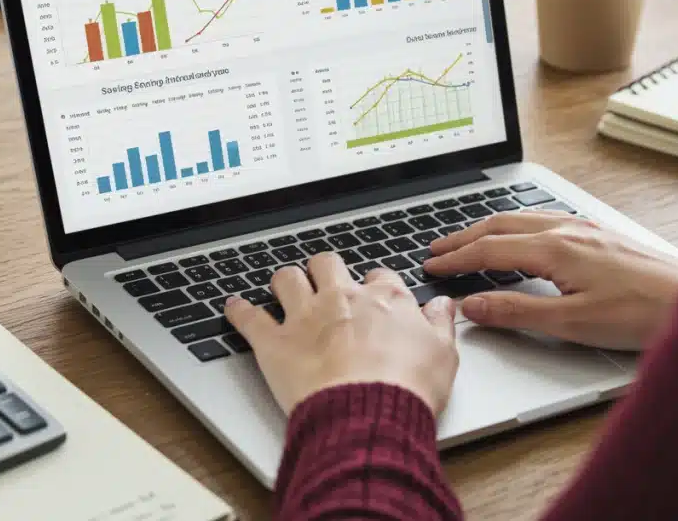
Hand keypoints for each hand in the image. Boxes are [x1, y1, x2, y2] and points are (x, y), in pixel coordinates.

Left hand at [223, 253, 458, 416]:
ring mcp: (305, 317)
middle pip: (328, 264)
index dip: (374, 286)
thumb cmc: (407, 388)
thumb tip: (443, 306)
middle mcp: (342, 299)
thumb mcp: (443, 355)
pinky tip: (233, 307)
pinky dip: (238, 311)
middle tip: (326, 283)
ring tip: (284, 288)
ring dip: (285, 282)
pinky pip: (249, 317)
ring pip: (287, 278)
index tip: (374, 297)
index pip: (379, 277)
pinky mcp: (275, 342)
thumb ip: (440, 325)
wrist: (369, 413)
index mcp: (385, 300)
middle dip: (325, 270)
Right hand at [424, 211, 677, 350]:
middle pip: (501, 225)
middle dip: (465, 236)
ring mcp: (587, 229)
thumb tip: (471, 306)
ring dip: (490, 228)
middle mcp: (569, 230)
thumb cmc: (643, 314)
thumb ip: (516, 312)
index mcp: (555, 248)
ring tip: (470, 239)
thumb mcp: (570, 323)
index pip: (490, 250)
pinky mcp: (602, 236)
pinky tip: (523, 235)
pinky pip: (546, 220)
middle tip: (437, 247)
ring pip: (523, 219)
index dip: (456, 258)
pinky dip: (517, 225)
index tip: (432, 264)